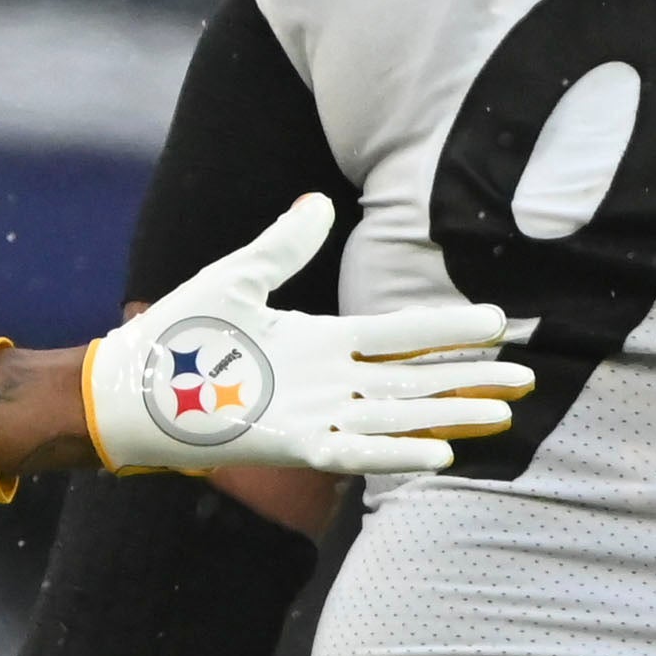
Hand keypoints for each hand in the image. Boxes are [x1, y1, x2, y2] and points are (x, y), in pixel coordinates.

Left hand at [85, 196, 525, 477]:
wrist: (130, 387)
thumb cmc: (179, 335)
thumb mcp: (238, 279)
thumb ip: (283, 245)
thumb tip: (321, 203)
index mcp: (321, 341)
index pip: (401, 334)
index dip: (448, 328)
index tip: (499, 321)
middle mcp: (329, 381)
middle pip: (415, 379)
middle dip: (469, 378)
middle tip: (525, 377)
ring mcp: (315, 416)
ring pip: (398, 416)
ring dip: (449, 414)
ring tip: (501, 412)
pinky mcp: (293, 446)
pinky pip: (357, 452)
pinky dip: (396, 452)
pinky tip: (440, 451)